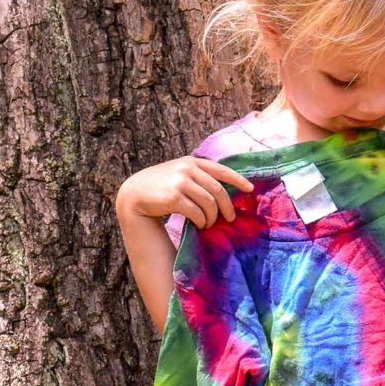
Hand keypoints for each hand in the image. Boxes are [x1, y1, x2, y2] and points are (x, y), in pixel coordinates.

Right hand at [116, 156, 254, 228]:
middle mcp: (187, 169)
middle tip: (230, 218)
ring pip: (209, 203)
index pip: (221, 170)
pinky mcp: (173, 197)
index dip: (238, 180)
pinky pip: (197, 212)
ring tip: (209, 223)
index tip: (250, 189)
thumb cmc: (160, 186)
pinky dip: (201, 221)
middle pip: (218, 190)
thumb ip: (197, 176)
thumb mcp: (178, 173)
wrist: (134, 193)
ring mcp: (180, 182)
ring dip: (212, 217)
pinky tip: (199, 224)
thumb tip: (223, 191)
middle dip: (227, 206)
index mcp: (192, 162)